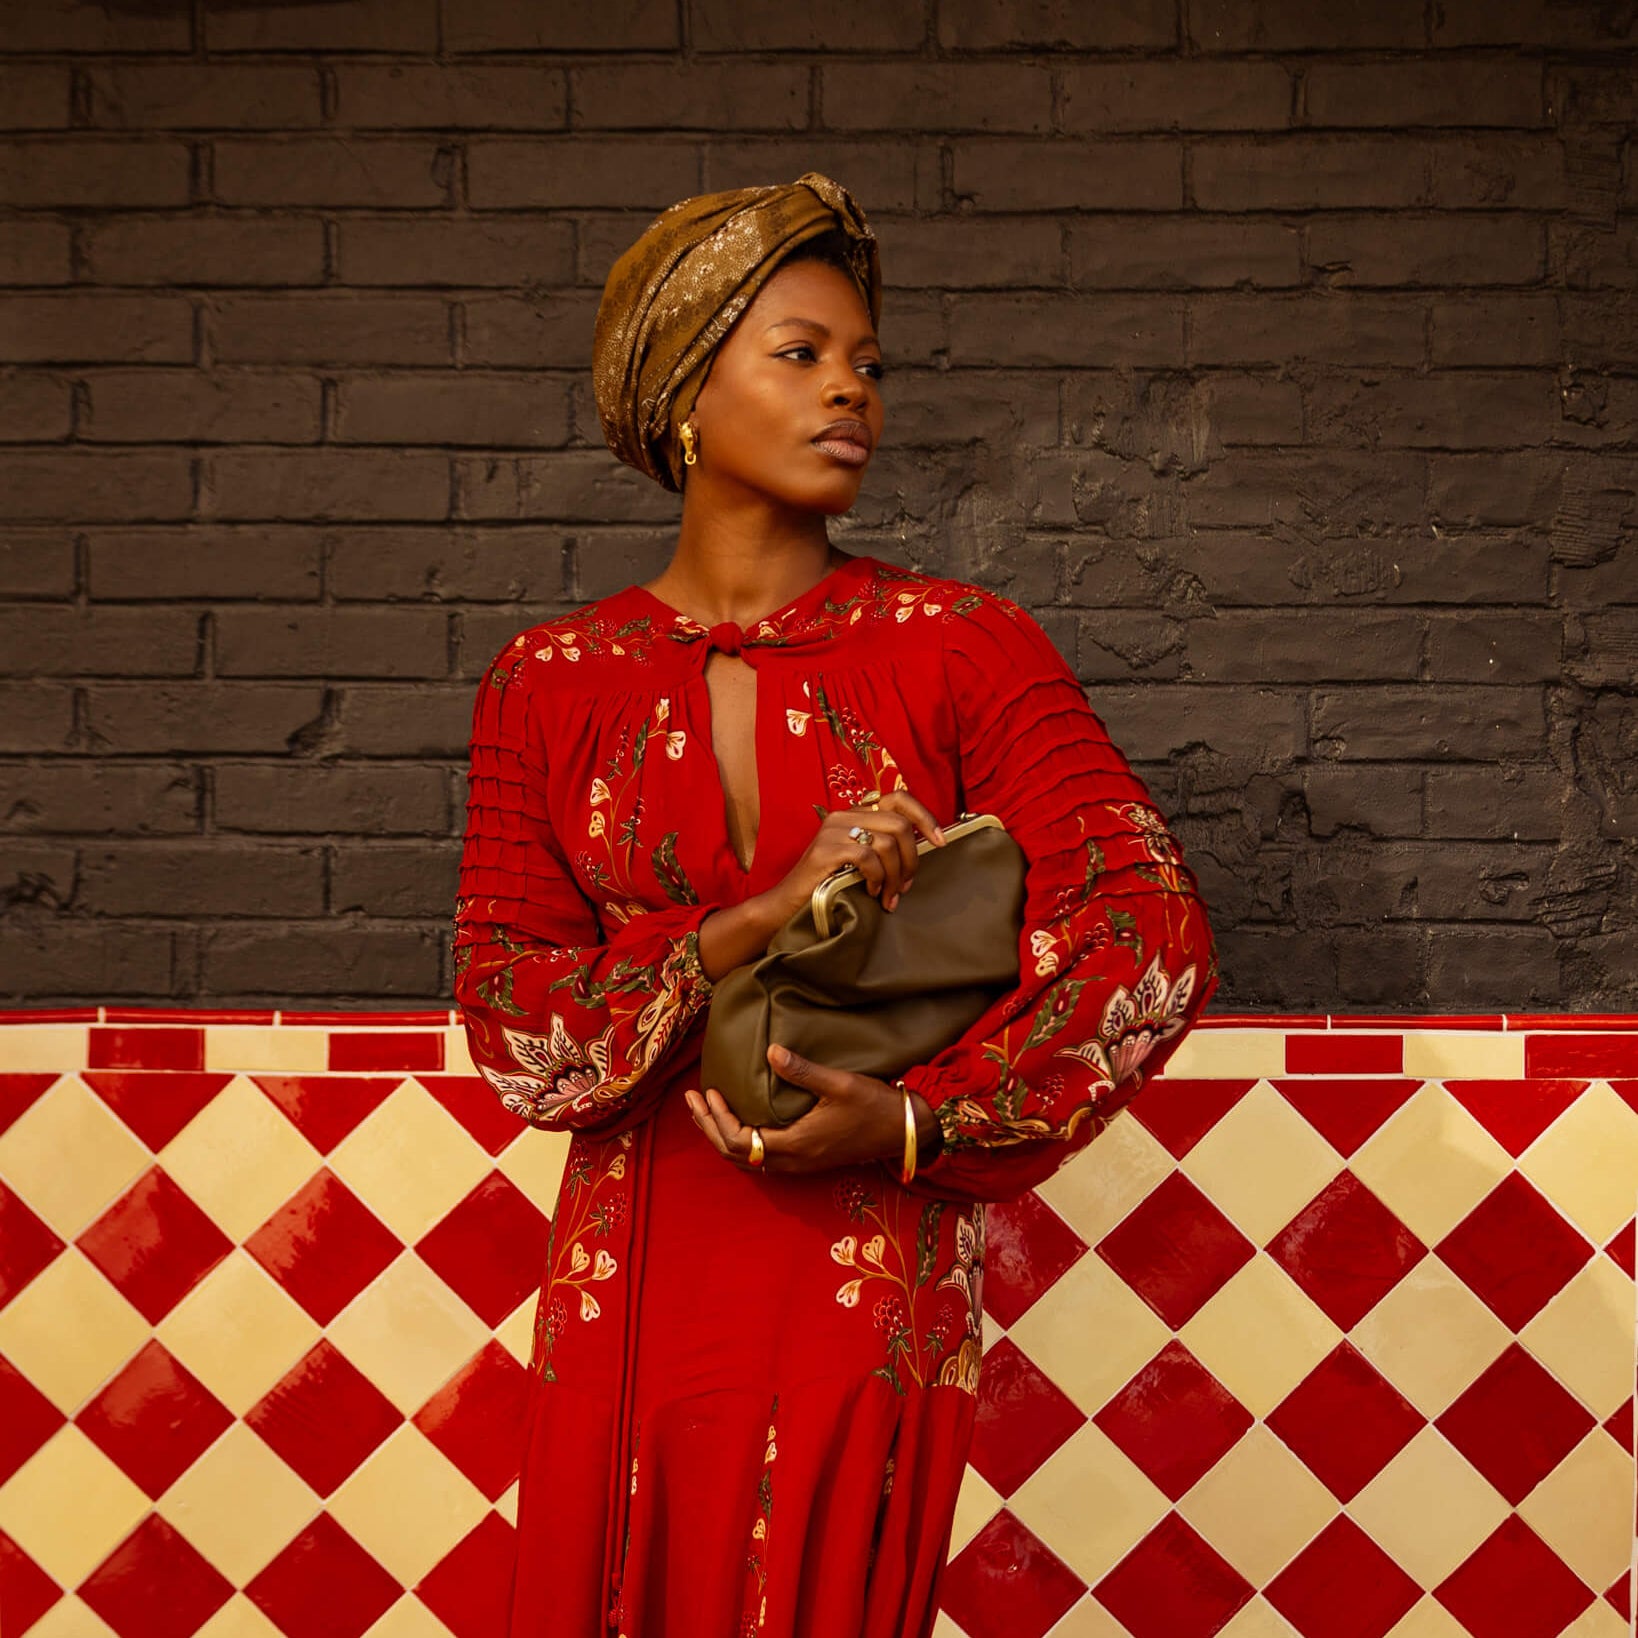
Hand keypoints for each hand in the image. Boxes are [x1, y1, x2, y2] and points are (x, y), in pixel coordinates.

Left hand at [684, 1043, 937, 1175]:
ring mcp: (800, 1164)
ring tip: (707, 1112)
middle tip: (692, 1101)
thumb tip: (770, 1051)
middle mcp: (793, 1161)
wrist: (907, 1131)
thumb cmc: (875, 1106)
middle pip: (735, 1155)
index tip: (708, 1092)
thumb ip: (802, 1070)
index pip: (738, 1140)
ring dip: (722, 1136)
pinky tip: (740, 1122)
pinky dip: (741, 1142)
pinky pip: (762, 1159)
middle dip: (709, 1128)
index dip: (718, 1118)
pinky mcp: (808, 1160)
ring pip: (747, 1160)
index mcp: (795, 1144)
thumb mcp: (840, 1083)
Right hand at [697, 787, 947, 979]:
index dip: (925, 817)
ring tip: (888, 897)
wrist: (787, 905)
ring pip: (887, 843)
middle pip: (899, 825)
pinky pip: (868, 858)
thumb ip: (884, 849)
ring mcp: (833, 830)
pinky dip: (876, 878)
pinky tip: (870, 891)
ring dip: (895, 876)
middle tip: (906, 886)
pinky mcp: (826, 849)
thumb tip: (922, 853)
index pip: (899, 798)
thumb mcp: (860, 862)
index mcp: (855, 814)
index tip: (941, 841)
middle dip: (911, 860)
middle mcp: (844, 815)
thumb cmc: (828, 886)